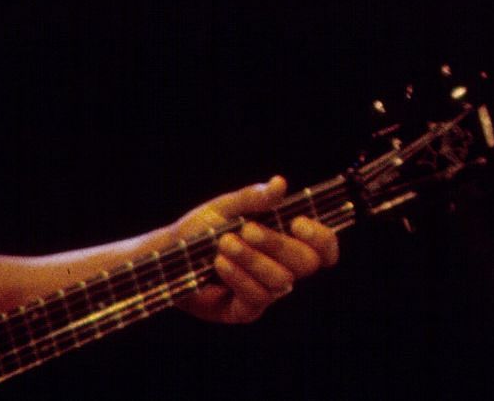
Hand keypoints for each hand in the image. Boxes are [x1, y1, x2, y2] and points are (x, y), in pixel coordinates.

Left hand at [174, 177, 339, 324]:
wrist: (168, 259)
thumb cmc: (201, 230)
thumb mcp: (226, 208)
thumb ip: (254, 198)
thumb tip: (280, 183)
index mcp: (288, 242)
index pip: (325, 248)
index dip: (322, 238)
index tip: (297, 221)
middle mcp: (284, 269)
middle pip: (307, 264)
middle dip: (277, 244)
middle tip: (247, 229)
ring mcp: (267, 292)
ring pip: (281, 281)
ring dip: (252, 260)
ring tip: (224, 245)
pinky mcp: (246, 311)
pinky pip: (258, 298)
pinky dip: (239, 277)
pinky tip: (220, 264)